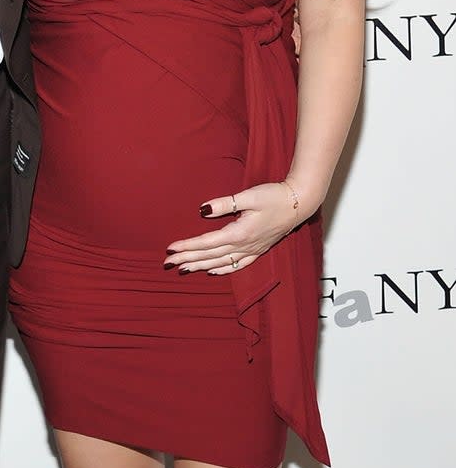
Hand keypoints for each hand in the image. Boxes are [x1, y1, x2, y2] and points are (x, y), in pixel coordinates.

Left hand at [164, 183, 301, 275]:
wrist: (299, 203)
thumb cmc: (274, 196)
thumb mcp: (248, 196)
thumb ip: (224, 204)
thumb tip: (202, 210)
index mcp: (239, 233)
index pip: (207, 243)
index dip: (187, 246)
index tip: (170, 248)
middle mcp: (244, 246)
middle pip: (210, 256)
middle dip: (188, 259)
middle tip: (167, 263)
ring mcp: (252, 250)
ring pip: (221, 263)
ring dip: (201, 266)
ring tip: (183, 269)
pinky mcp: (259, 249)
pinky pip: (238, 265)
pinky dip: (223, 269)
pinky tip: (212, 271)